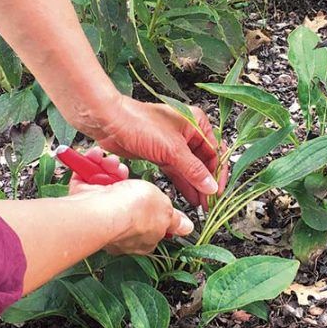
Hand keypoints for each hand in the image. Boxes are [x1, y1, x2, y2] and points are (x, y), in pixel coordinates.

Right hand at [68, 149, 192, 254]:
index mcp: (143, 236)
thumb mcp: (165, 212)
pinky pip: (86, 178)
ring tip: (112, 163)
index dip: (150, 202)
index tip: (149, 190)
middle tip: (126, 170)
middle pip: (126, 199)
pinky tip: (98, 160)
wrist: (104, 209)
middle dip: (127, 179)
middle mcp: (120, 227)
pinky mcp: (83, 199)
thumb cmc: (135, 213)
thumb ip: (174, 219)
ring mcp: (100, 212)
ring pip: (107, 184)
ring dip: (110, 168)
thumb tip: (186, 228)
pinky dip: (92, 165)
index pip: (150, 220)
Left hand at [88, 96, 228, 207]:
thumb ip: (193, 170)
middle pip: (204, 161)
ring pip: (189, 168)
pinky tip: (188, 196)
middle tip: (209, 202)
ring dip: (195, 186)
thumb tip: (210, 186)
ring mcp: (173, 143)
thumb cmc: (138, 123)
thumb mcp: (172, 149)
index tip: (217, 191)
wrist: (109, 122)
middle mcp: (187, 132)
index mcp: (196, 123)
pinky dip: (182, 183)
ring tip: (200, 204)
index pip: (215, 151)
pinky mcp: (160, 153)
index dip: (217, 173)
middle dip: (206, 182)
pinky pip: (176, 171)